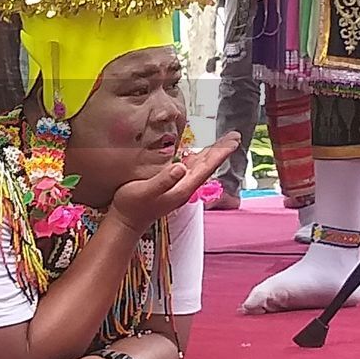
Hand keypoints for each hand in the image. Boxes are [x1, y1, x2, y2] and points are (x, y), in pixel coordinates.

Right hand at [110, 132, 240, 231]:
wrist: (125, 222)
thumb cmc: (131, 206)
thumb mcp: (144, 191)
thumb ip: (163, 180)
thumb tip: (180, 167)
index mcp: (182, 187)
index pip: (206, 167)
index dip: (220, 153)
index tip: (233, 141)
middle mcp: (184, 187)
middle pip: (208, 166)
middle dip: (221, 150)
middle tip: (235, 136)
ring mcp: (178, 187)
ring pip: (200, 167)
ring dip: (211, 154)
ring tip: (222, 142)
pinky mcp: (170, 185)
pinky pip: (189, 169)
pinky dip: (197, 158)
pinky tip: (196, 153)